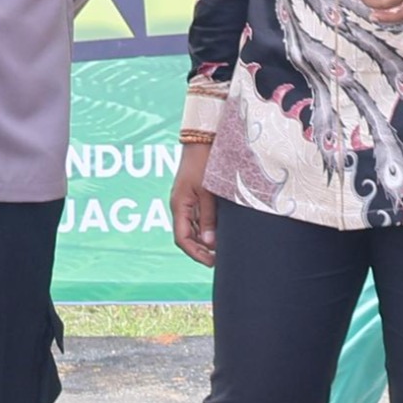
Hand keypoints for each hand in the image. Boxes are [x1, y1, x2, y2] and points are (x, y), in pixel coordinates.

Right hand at [170, 141, 217, 265]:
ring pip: (194, 229)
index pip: (182, 239)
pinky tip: (220, 233)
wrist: (202, 140)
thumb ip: (208, 218)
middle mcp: (180, 206)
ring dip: (205, 240)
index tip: (212, 263)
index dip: (196, 254)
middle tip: (220, 259)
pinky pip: (198, 218)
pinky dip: (208, 228)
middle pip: (188, 237)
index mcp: (179, 206)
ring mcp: (186, 201)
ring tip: (223, 248)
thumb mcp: (207, 192)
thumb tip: (209, 243)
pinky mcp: (194, 196)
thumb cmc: (204, 163)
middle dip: (202, 250)